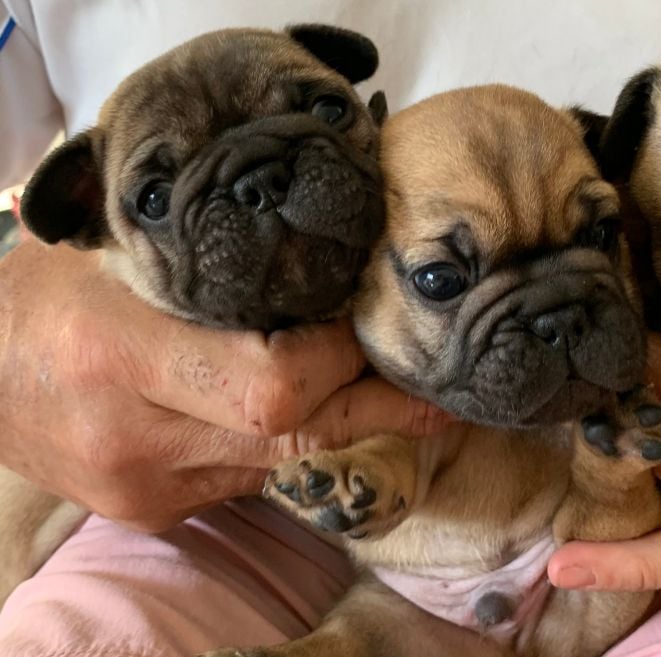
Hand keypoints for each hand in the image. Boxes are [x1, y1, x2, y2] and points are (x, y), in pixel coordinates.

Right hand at [0, 241, 447, 530]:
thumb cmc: (40, 292)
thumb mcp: (115, 249)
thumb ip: (211, 258)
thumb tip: (322, 250)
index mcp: (117, 354)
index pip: (274, 384)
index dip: (339, 358)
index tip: (374, 323)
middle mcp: (134, 437)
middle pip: (294, 437)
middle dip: (375, 408)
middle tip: (432, 384)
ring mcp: (145, 488)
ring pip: (281, 462)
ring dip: (332, 421)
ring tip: (369, 381)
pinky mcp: (151, 511)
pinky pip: (247, 477)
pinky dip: (279, 441)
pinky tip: (289, 405)